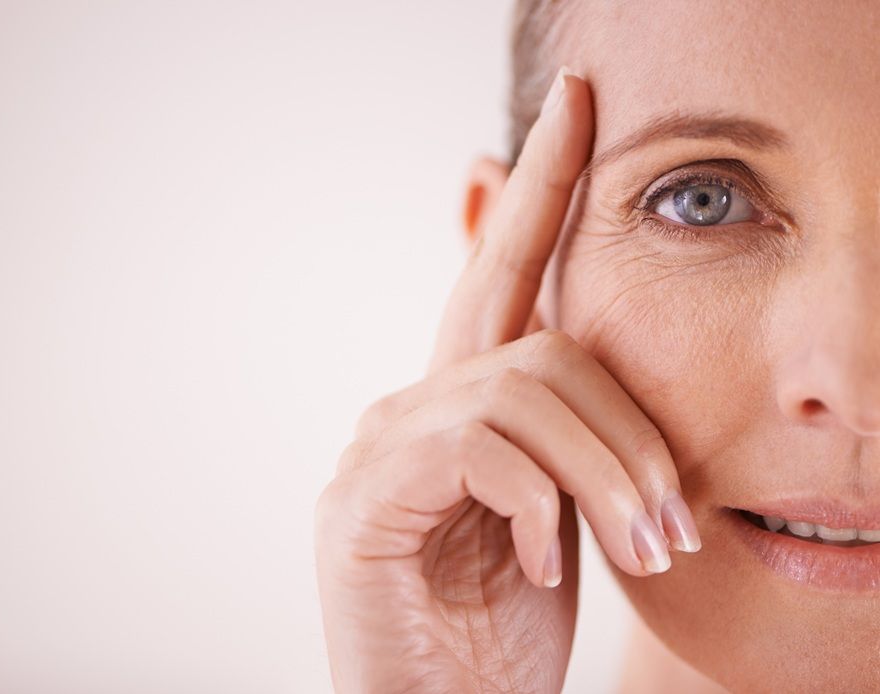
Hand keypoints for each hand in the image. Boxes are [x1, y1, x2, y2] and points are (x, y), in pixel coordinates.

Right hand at [313, 66, 700, 693]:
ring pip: (523, 388)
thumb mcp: (562, 514)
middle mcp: (413, 406)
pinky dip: (542, 504)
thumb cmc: (502, 626)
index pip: (503, 270)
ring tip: (637, 549)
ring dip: (606, 473)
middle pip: (540, 339)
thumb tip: (578, 355)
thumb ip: (565, 428)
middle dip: (631, 426)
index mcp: (466, 406)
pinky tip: (547, 561)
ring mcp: (380, 445)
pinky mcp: (362, 496)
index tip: (580, 102)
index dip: (541, 184)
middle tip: (676, 520)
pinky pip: (480, 443)